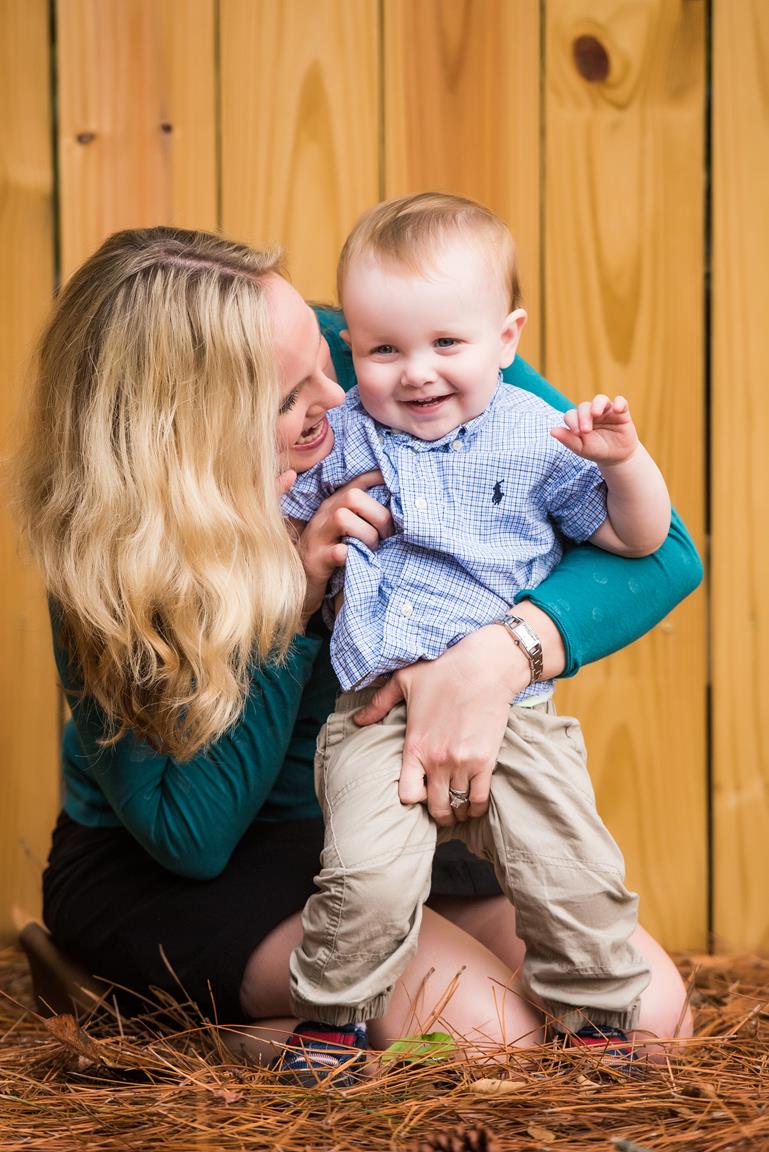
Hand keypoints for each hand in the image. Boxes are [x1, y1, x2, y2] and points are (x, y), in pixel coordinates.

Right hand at [296, 471, 392, 625]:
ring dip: (367, 534)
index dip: (378, 478)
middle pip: (353, 496)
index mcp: (333, 506)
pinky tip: (357, 560)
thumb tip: (395, 510)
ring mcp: (317, 537)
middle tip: (386, 535)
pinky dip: (352, 555)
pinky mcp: (316, 560)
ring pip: (343, 518)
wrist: (300, 584)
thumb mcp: (344, 532)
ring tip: (372, 549)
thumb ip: (361, 518)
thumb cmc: (330, 556)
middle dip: (378, 514)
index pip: (357, 482)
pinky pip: (338, 551)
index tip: (396, 484)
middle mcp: (324, 516)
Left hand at [353, 624, 534, 826]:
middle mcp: (436, 760)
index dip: (412, 799)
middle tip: (440, 809)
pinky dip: (476, 807)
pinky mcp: (485, 761)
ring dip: (457, 811)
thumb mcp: (404, 681)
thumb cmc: (444, 670)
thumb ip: (379, 704)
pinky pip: (479, 799)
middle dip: (437, 812)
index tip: (419, 793)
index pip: (407, 795)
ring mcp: (462, 763)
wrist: (485, 666)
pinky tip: (473, 806)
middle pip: (435, 806)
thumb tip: (357, 720)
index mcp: (414, 745)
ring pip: (457, 805)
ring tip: (458, 809)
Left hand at [550, 394, 638, 465]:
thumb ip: (567, 439)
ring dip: (597, 405)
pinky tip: (616, 409)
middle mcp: (591, 412)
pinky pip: (620, 401)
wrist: (616, 457)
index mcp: (578, 420)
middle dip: (583, 417)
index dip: (572, 421)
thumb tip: (552, 431)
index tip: (577, 433)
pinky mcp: (621, 412)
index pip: (571, 415)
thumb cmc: (596, 451)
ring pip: (600, 399)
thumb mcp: (581, 448)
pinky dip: (619, 403)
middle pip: (584, 407)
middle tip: (586, 431)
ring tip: (596, 414)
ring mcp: (606, 410)